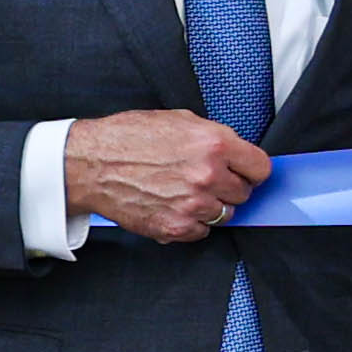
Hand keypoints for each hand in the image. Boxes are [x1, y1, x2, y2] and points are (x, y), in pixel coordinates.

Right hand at [67, 109, 274, 243]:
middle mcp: (208, 175)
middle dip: (229, 187)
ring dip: (210, 206)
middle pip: (244, 193)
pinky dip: (191, 222)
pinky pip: (202, 231)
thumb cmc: (128, 138)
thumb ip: (213, 138)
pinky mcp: (176, 227)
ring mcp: (193, 204)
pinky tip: (172, 205)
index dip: (251, 170)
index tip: (244, 172)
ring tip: (184, 191)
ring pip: (225, 215)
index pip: (261, 168)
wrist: (91, 164)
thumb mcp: (179, 120)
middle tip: (205, 179)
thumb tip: (236, 153)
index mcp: (214, 144)